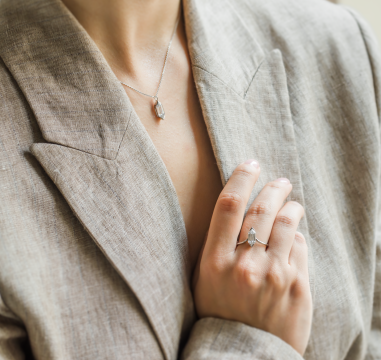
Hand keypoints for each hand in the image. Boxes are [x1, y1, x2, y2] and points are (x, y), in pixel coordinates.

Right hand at [193, 160, 311, 355]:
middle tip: (280, 181)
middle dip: (273, 187)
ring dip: (291, 205)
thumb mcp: (204, 279)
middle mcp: (244, 265)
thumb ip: (219, 245)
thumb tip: (245, 212)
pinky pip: (300, 247)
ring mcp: (274, 276)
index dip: (241, 178)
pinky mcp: (298, 288)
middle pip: (262, 209)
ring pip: (287, 223)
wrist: (244, 355)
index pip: (229, 205)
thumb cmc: (219, 313)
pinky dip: (297, 234)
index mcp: (215, 262)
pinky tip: (294, 234)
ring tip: (291, 200)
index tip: (250, 164)